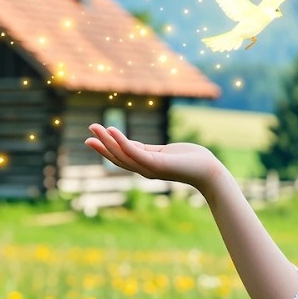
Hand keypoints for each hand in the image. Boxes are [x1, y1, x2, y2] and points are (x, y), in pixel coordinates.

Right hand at [85, 124, 224, 191]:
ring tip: (95, 127)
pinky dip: (122, 142)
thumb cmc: (191, 160)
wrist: (208, 171)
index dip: (107, 147)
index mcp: (146, 165)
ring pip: (122, 154)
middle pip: (118, 157)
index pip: (122, 156)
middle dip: (102, 145)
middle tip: (88, 132)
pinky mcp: (156, 164)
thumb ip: (148, 149)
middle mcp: (144, 169)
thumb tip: (131, 143)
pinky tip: (113, 130)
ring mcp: (149, 168)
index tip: (92, 138)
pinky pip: (134, 151)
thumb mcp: (165, 152)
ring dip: (107, 141)